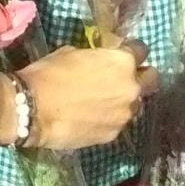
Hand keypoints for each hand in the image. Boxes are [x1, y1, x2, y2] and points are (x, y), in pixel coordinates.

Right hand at [4, 41, 159, 150]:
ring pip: (135, 104)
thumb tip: (98, 61)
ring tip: (104, 101)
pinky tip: (92, 117)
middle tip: (121, 77)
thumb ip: (95, 57)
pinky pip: (118, 122)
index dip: (130, 50)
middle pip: (151, 80)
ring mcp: (124, 115)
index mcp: (122, 62)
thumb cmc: (50, 73)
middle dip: (140, 76)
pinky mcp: (113, 135)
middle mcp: (131, 88)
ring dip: (124, 100)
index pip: (141, 50)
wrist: (34, 109)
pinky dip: (110, 118)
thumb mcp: (72, 53)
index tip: (121, 51)